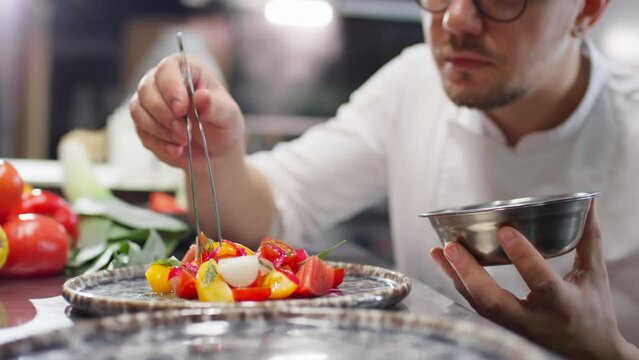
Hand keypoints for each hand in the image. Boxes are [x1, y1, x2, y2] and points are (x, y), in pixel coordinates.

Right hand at [129, 54, 245, 170]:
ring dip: (160, 130)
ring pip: (138, 110)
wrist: (215, 151)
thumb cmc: (223, 125)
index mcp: (186, 70)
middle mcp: (162, 81)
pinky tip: (176, 149)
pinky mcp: (144, 124)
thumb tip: (202, 96)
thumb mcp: (227, 116)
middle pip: (146, 89)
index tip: (181, 109)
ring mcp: (150, 102)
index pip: (167, 69)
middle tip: (184, 132)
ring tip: (183, 141)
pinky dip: (159, 143)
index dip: (171, 88)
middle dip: (165, 115)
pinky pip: (141, 131)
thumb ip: (215, 106)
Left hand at [430, 204, 638, 359]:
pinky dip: (459, 284)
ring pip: (478, 306)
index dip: (523, 257)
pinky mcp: (501, 329)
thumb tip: (589, 202)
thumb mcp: (594, 277)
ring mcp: (513, 329)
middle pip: (494, 302)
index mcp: (562, 305)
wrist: (589, 356)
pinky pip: (475, 307)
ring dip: (455, 277)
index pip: (541, 282)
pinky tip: (444, 263)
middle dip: (469, 273)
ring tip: (439, 250)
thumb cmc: (592, 312)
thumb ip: (588, 240)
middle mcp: (534, 321)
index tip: (505, 230)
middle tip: (452, 246)